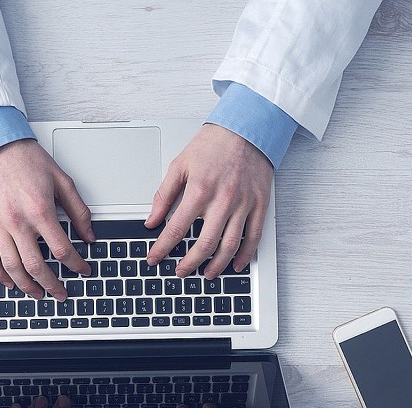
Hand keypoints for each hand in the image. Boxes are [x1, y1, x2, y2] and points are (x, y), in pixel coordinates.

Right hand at [0, 140, 95, 300]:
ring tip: (38, 294)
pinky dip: (0, 274)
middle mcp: (17, 221)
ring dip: (27, 286)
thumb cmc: (26, 160)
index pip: (62, 250)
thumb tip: (89, 235)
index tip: (82, 270)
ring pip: (12, 267)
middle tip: (61, 293)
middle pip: (36, 266)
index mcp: (40, 210)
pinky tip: (9, 282)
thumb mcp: (62, 181)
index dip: (76, 265)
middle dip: (52, 285)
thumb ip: (78, 211)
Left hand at [145, 124, 272, 279]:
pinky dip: (245, 255)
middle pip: (205, 244)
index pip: (176, 229)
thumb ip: (163, 195)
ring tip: (206, 275)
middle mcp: (222, 200)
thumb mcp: (179, 165)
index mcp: (199, 190)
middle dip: (190, 263)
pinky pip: (253, 237)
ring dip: (217, 265)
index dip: (162, 248)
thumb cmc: (213, 144)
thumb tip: (152, 220)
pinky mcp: (259, 205)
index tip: (154, 259)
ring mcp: (243, 204)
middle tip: (180, 272)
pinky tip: (235, 265)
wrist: (247, 128)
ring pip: (230, 245)